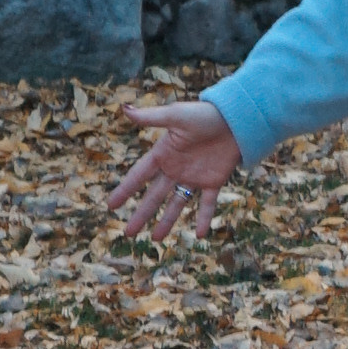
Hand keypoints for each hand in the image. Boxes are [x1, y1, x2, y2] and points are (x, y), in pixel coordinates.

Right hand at [108, 100, 244, 241]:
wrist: (236, 118)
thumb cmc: (204, 114)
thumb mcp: (175, 115)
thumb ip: (151, 117)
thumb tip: (124, 110)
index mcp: (163, 154)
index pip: (139, 176)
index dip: (125, 190)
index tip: (111, 205)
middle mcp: (175, 168)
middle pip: (154, 196)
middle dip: (142, 214)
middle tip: (129, 232)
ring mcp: (194, 177)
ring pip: (177, 203)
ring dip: (167, 221)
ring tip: (157, 239)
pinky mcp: (214, 181)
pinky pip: (207, 204)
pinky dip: (205, 218)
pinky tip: (201, 234)